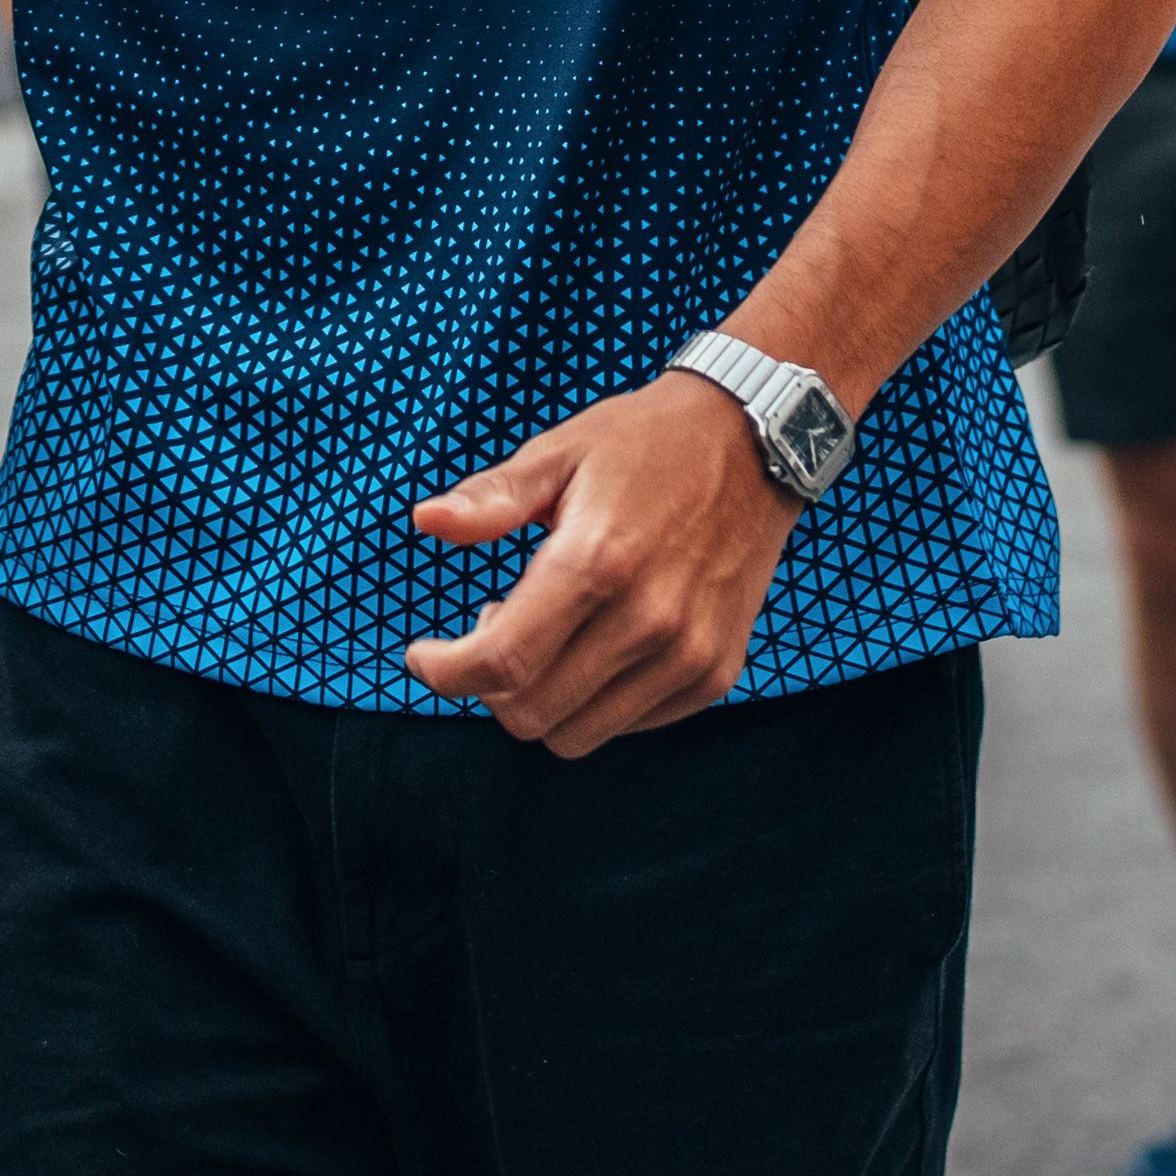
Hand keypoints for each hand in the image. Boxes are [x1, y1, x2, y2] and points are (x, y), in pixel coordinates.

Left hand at [403, 373, 799, 753]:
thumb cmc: (644, 443)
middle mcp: (648, 621)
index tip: (423, 657)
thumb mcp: (559, 452)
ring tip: (545, 634)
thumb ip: (490, 499)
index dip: (444, 672)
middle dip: (487, 686)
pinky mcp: (715, 672)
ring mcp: (688, 654)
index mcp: (597, 561)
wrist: (752, 441)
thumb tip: (426, 521)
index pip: (501, 661)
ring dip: (540, 699)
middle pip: (531, 713)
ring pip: (577, 735)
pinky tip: (594, 643)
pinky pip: (629, 725)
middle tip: (493, 624)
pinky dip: (593, 702)